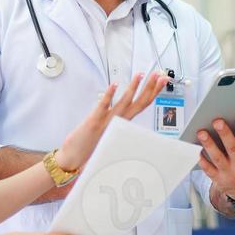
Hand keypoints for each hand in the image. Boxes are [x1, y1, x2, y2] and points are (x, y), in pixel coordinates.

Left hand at [54, 73, 168, 173]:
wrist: (73, 159)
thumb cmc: (89, 147)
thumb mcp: (108, 133)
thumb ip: (117, 124)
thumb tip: (123, 114)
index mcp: (122, 122)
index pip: (142, 104)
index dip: (153, 92)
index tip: (161, 80)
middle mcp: (118, 121)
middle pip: (139, 103)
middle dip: (151, 88)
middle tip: (160, 75)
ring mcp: (107, 121)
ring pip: (124, 102)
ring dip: (134, 88)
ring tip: (140, 75)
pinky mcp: (94, 120)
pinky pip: (104, 105)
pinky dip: (110, 94)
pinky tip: (115, 84)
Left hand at [198, 113, 234, 205]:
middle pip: (232, 148)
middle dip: (225, 134)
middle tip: (218, 120)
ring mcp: (229, 172)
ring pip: (218, 158)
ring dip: (209, 145)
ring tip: (202, 132)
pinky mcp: (218, 178)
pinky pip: (209, 170)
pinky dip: (202, 161)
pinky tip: (196, 150)